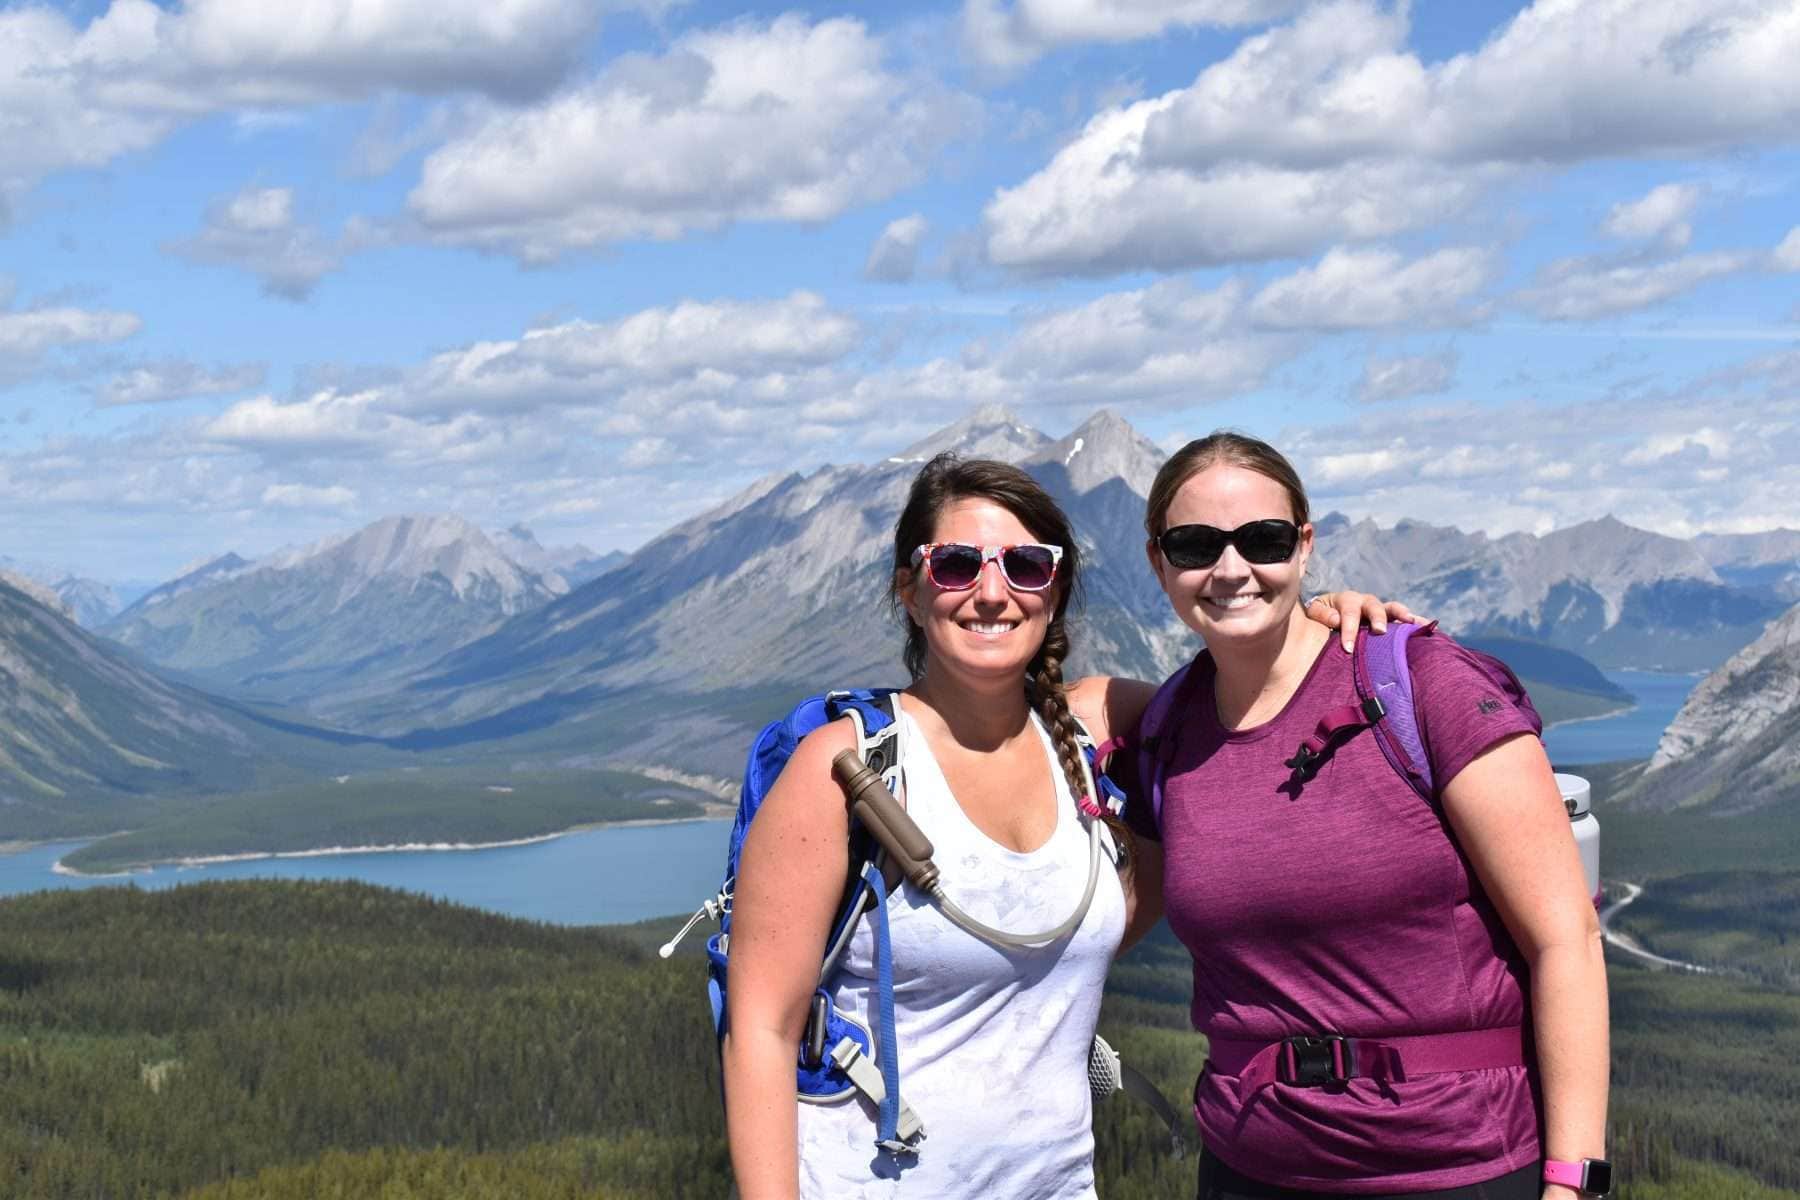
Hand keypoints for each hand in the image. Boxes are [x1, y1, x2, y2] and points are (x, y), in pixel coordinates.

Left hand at [1305, 592, 1420, 651]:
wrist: (1328, 614)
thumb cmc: (1321, 617)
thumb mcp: (1315, 612)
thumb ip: (1321, 614)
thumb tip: (1336, 619)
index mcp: (1346, 600)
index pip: (1348, 612)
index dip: (1349, 629)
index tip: (1348, 648)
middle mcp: (1365, 602)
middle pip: (1374, 607)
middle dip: (1377, 618)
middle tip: (1380, 631)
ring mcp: (1379, 609)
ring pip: (1393, 608)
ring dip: (1402, 614)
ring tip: (1413, 623)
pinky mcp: (1390, 618)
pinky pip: (1404, 618)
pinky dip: (1416, 622)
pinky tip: (1429, 627)